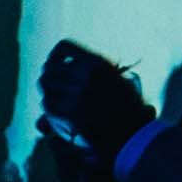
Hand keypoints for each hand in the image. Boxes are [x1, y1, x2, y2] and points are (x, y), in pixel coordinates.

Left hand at [37, 43, 149, 168]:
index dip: (55, 55)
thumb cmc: (129, 109)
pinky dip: (50, 109)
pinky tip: (58, 114)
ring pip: (46, 87)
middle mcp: (86, 76)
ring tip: (57, 100)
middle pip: (49, 68)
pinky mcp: (70, 114)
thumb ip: (92, 70)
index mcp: (99, 63)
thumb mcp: (117, 80)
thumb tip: (64, 64)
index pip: (64, 47)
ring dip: (49, 93)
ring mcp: (77, 95)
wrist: (134, 135)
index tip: (55, 64)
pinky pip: (48, 105)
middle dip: (49, 77)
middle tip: (53, 86)